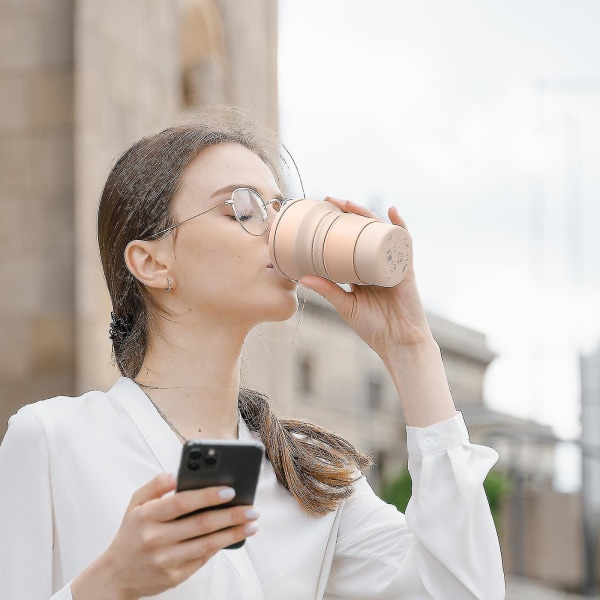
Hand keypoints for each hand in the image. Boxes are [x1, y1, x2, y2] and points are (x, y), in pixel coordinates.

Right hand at [71, 474, 258, 599]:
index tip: (231, 490)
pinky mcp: (174, 577)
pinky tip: (235, 536)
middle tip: (252, 508)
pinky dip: (221, 546)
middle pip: (201, 524)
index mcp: (147, 516)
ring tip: (252, 524)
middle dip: (231, 515)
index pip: (182, 502)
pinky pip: (203, 559)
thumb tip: (176, 474)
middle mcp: (156, 538)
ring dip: (233, 533)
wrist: (114, 576)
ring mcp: (165, 560)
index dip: (208, 495)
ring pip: (207, 544)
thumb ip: (155, 485)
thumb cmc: (131, 532)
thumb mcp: (135, 503)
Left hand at [300, 197, 433, 359]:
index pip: (348, 243)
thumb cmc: (373, 328)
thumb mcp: (345, 305)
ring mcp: (391, 264)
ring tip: (350, 204)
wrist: (399, 342)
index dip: (336, 228)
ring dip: (367, 214)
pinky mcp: (405, 268)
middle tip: (330, 201)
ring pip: (379, 232)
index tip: (319, 215)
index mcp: (361, 272)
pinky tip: (392, 211)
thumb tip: (302, 277)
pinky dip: (400, 225)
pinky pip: (404, 242)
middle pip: (363, 232)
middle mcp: (376, 264)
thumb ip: (327, 290)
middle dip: (348, 214)